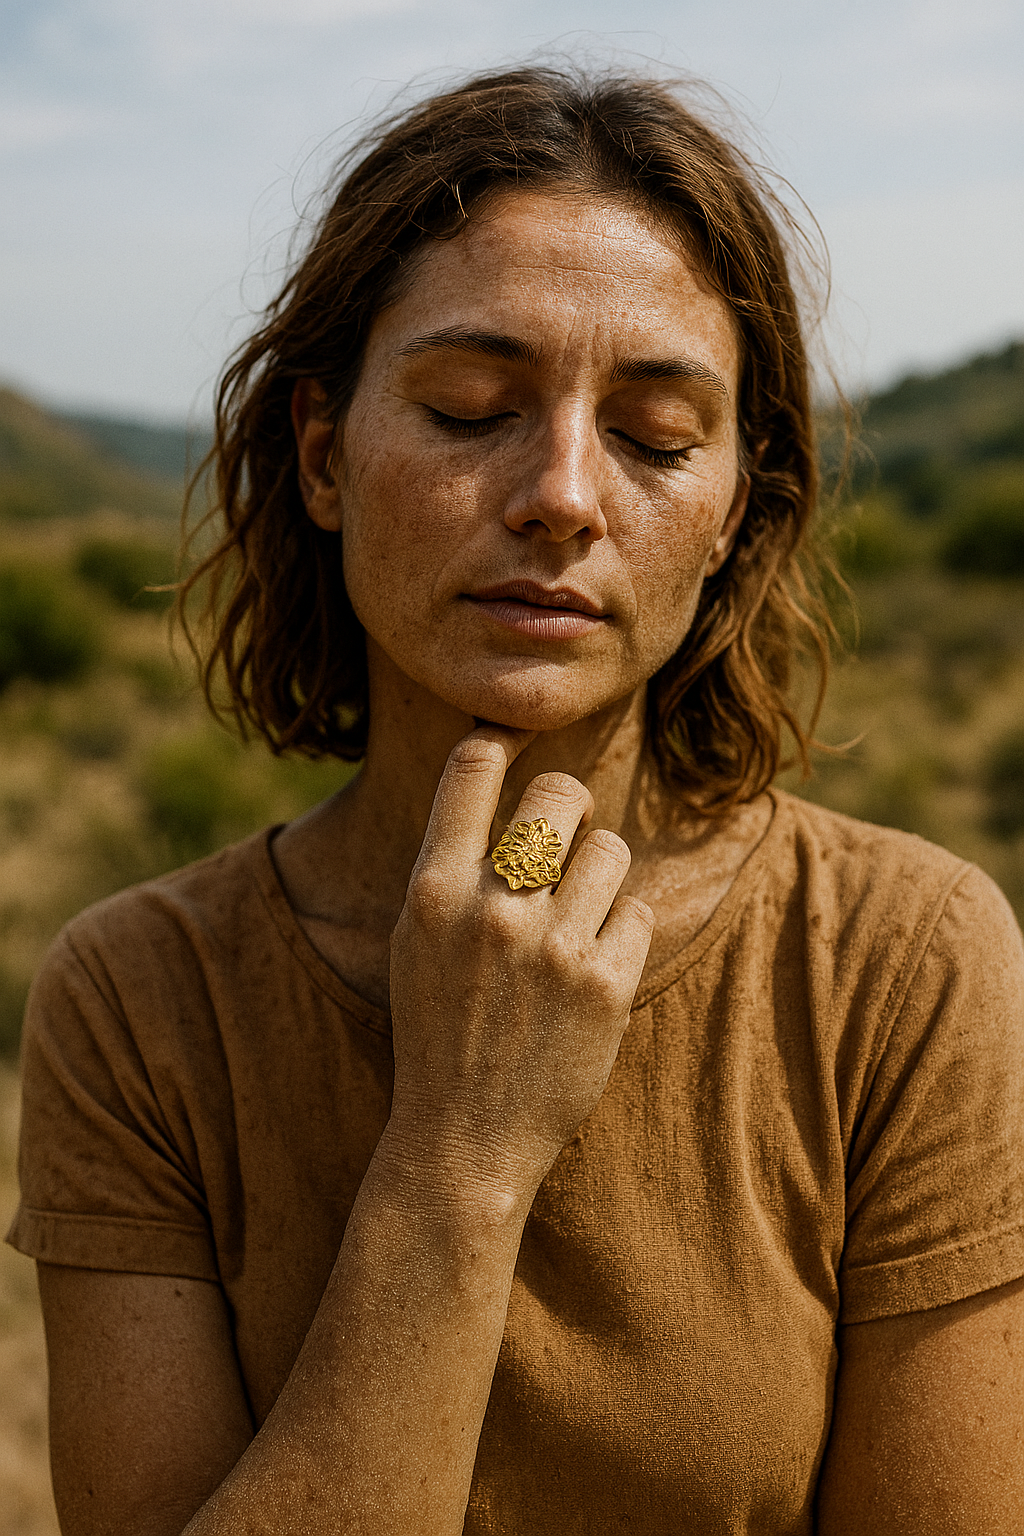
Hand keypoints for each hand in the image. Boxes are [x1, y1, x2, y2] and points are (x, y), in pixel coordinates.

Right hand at [383, 726, 654, 1213]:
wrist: (464, 1138)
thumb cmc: (440, 1031)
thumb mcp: (418, 940)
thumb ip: (451, 865)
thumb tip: (493, 770)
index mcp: (433, 892)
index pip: (472, 768)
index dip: (501, 738)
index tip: (516, 739)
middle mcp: (492, 909)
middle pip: (559, 791)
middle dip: (570, 804)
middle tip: (566, 833)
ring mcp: (552, 947)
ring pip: (609, 847)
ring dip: (600, 872)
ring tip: (578, 914)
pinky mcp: (605, 986)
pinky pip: (636, 909)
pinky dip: (621, 929)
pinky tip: (594, 964)